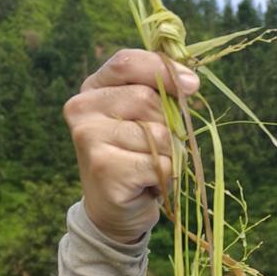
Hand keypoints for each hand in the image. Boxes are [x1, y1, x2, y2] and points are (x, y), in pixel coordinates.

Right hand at [63, 49, 198, 243]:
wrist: (114, 212)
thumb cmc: (137, 161)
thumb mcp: (146, 121)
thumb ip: (159, 95)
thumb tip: (190, 80)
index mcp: (93, 89)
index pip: (128, 63)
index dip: (164, 70)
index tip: (193, 85)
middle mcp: (83, 108)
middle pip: (149, 99)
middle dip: (169, 126)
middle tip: (154, 149)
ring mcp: (90, 137)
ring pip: (160, 134)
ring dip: (169, 156)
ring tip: (149, 168)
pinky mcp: (104, 167)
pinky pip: (160, 162)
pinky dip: (166, 176)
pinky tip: (146, 184)